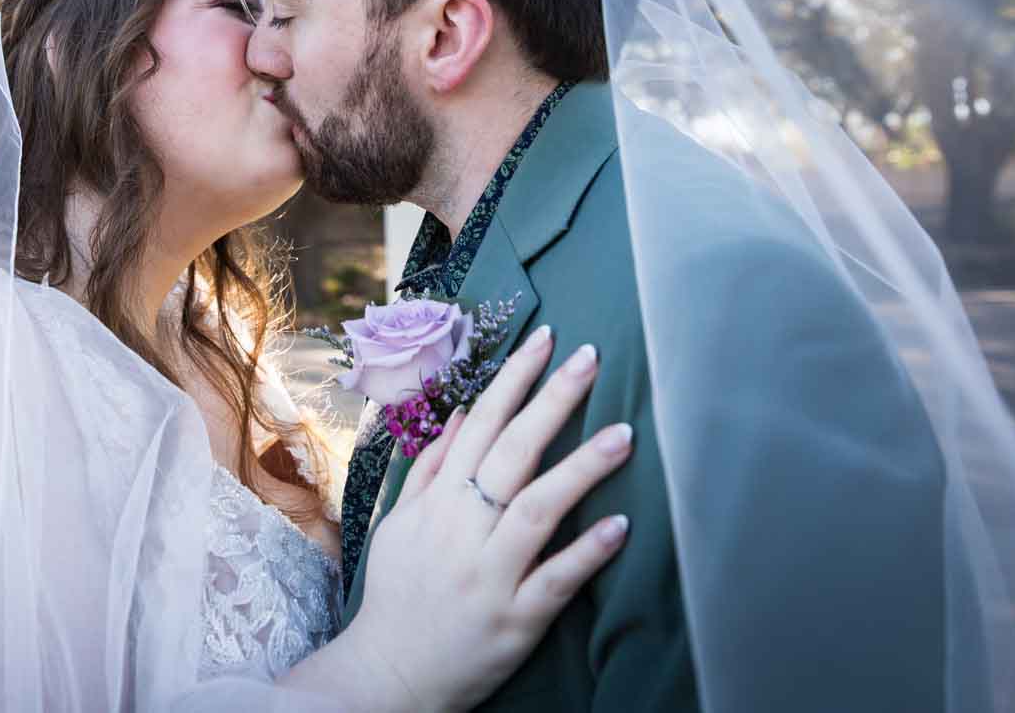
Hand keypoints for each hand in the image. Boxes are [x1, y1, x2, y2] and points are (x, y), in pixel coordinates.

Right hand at [342, 326, 633, 712]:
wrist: (389, 674)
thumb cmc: (399, 593)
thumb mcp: (400, 523)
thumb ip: (431, 468)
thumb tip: (463, 413)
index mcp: (437, 503)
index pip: (480, 425)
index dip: (513, 379)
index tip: (546, 339)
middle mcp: (462, 530)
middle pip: (512, 454)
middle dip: (552, 401)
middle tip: (591, 358)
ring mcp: (490, 575)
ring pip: (537, 511)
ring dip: (582, 469)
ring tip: (625, 434)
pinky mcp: (516, 620)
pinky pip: (555, 581)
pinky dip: (587, 553)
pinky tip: (622, 527)